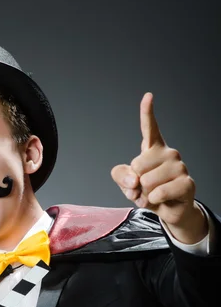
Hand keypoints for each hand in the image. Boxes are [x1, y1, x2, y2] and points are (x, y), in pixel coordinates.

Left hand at [111, 92, 207, 243]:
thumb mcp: (126, 183)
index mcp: (154, 149)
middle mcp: (169, 153)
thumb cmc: (148, 192)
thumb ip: (120, 176)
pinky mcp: (186, 183)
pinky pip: (158, 193)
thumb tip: (134, 180)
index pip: (150, 128)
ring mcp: (179, 167)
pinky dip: (153, 201)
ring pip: (146, 181)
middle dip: (135, 182)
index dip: (147, 112)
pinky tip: (160, 200)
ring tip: (153, 194)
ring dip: (144, 194)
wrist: (168, 210)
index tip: (148, 96)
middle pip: (137, 165)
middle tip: (145, 188)